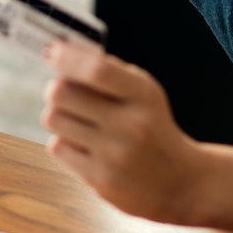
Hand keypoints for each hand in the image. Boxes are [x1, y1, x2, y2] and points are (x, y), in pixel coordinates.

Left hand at [42, 42, 203, 223]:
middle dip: (56, 88)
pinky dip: (64, 142)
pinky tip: (84, 145)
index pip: (98, 70)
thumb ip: (108, 72)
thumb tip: (61, 54)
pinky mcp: (100, 180)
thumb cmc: (151, 126)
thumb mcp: (143, 94)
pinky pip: (57, 147)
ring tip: (77, 121)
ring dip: (58, 115)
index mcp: (143, 95)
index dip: (68, 58)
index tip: (51, 51)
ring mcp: (115, 154)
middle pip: (62, 93)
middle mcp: (131, 124)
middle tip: (62, 92)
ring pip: (53, 119)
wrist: (181, 182)